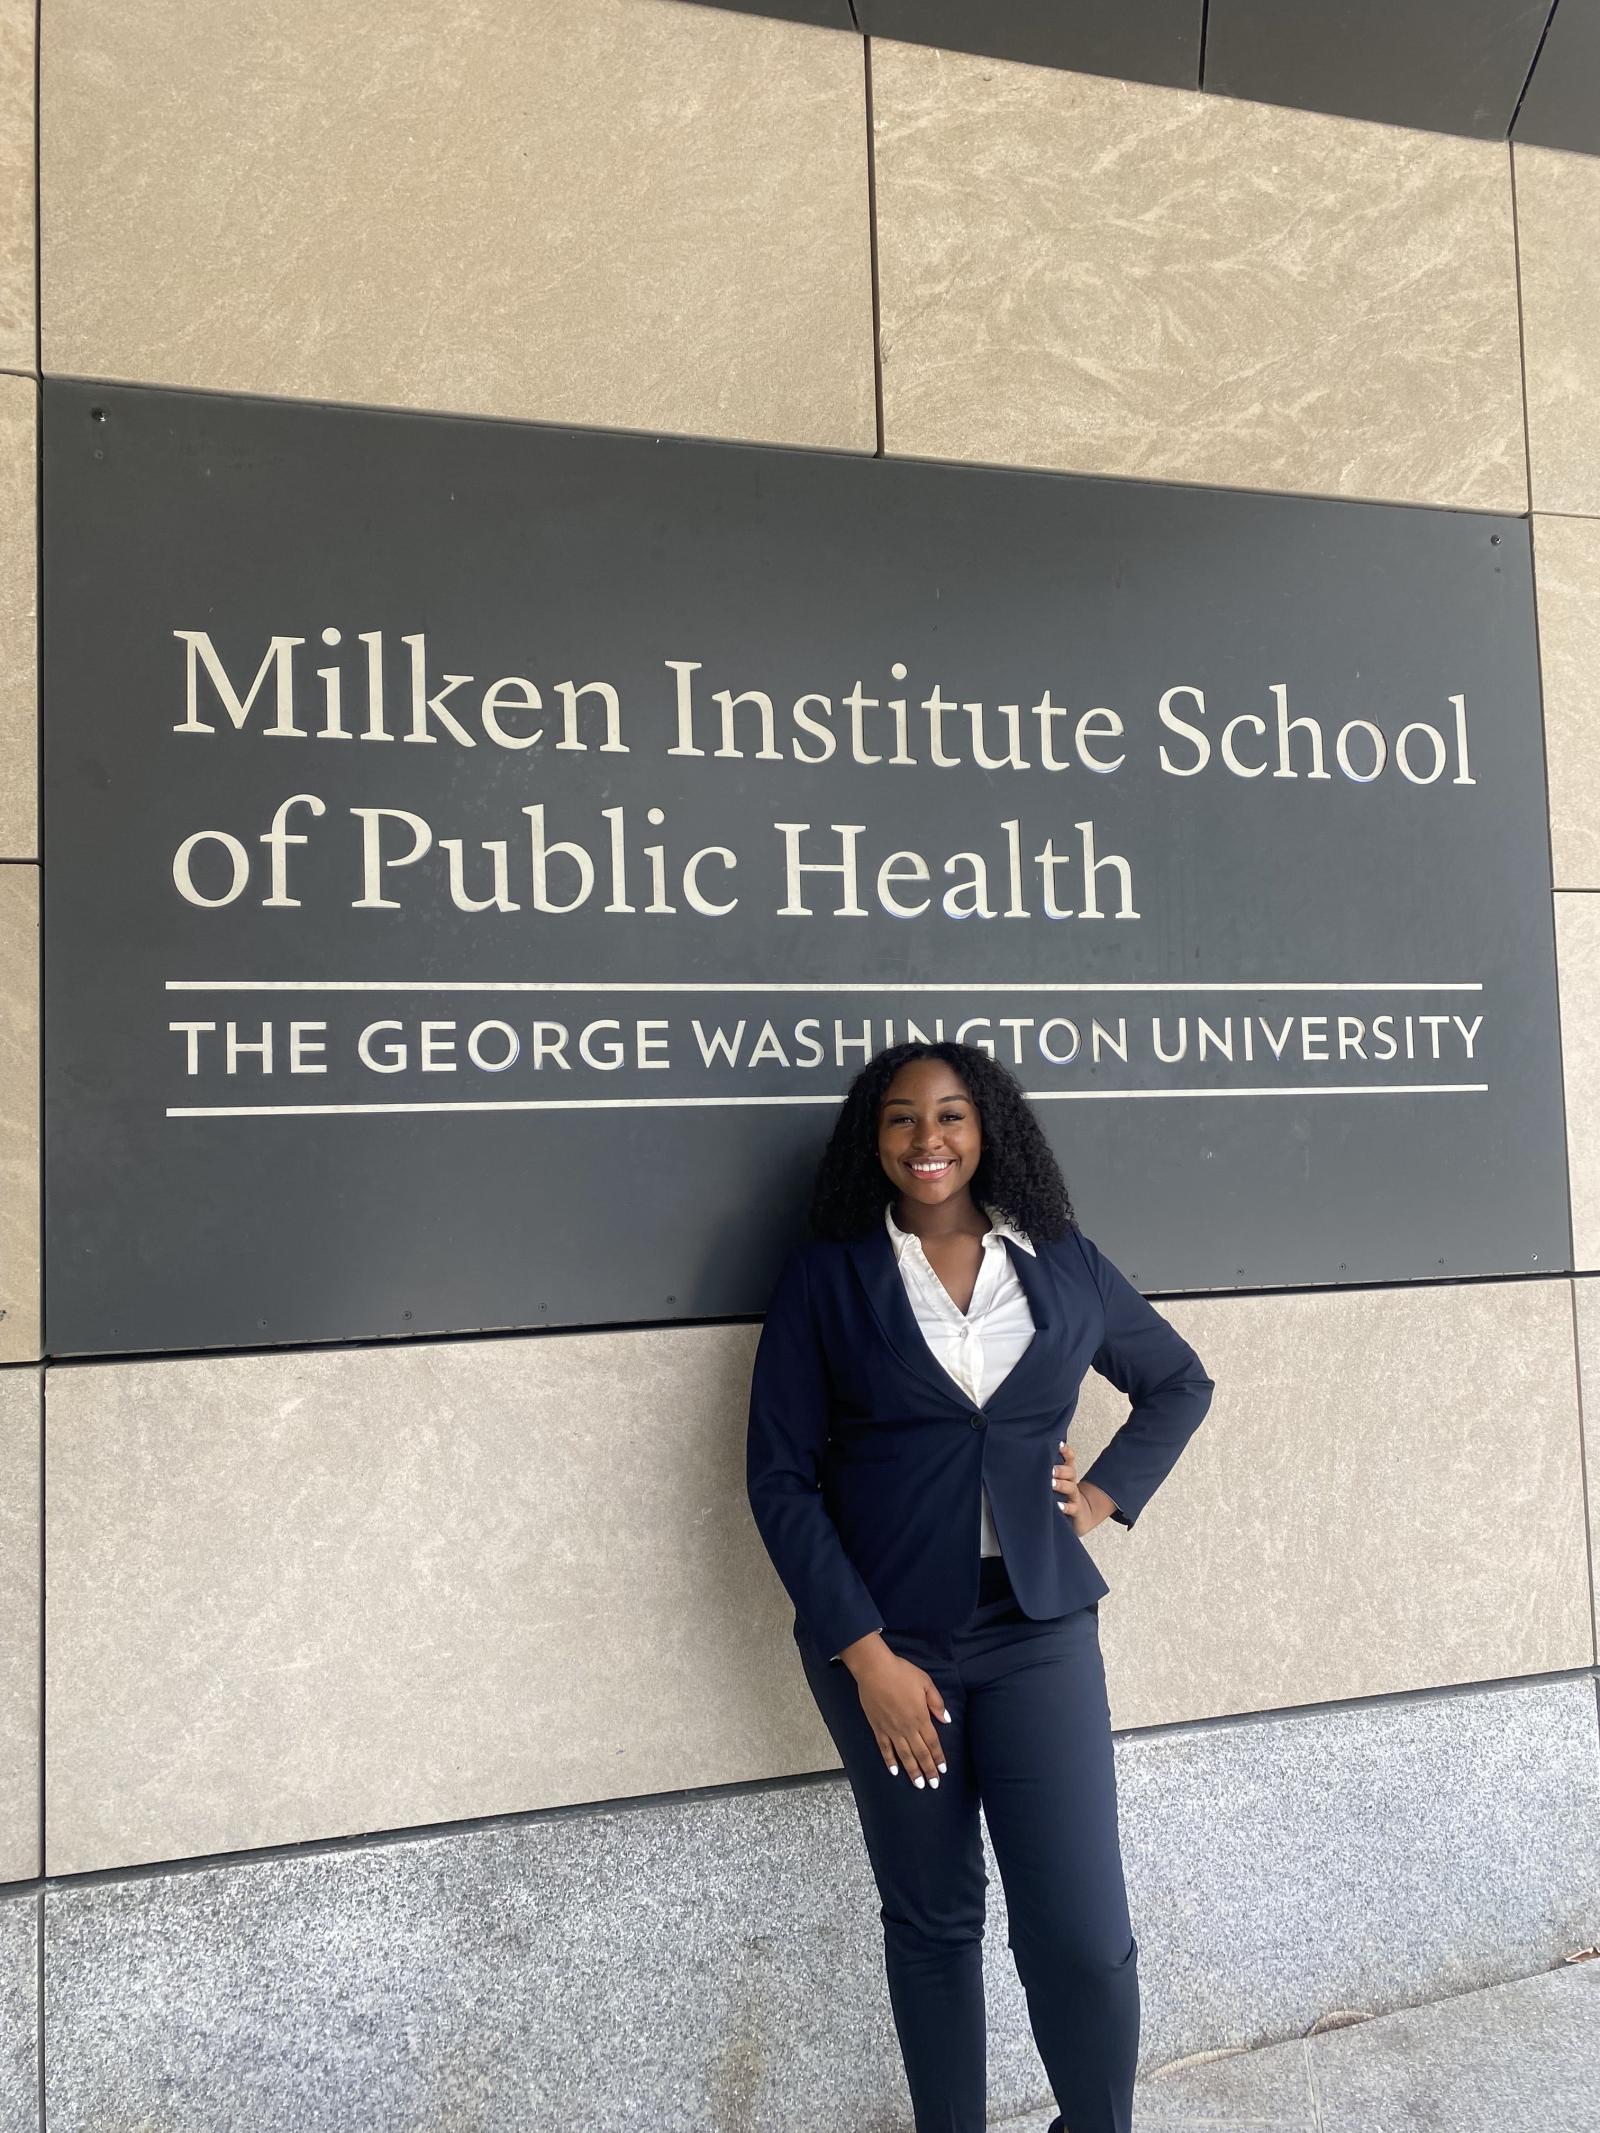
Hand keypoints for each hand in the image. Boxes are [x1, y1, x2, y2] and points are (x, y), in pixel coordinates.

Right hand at [846, 1642, 950, 1789]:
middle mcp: (907, 1728)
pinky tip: (894, 1771)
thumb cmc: (902, 1673)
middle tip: (934, 1784)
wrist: (875, 1670)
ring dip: (912, 1771)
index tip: (943, 1770)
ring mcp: (891, 1730)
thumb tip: (946, 1720)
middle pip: (920, 1753)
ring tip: (919, 1785)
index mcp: (921, 1717)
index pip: (932, 1743)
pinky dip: (889, 1761)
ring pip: (904, 1755)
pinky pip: (885, 1749)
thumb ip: (936, 1703)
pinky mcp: (878, 1728)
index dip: (938, 1757)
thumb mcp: (925, 1683)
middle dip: (928, 1770)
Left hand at [1051, 1439, 1113, 1535]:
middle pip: (1070, 1472)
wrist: (1082, 1516)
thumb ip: (1048, 1470)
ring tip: (1051, 1484)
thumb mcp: (1058, 1482)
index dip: (1066, 1451)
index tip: (1059, 1444)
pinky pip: (1072, 1508)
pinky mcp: (1076, 1511)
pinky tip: (1058, 1505)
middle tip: (1050, 1469)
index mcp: (1067, 1474)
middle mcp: (1071, 1483)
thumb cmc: (1063, 1496)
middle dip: (1061, 1469)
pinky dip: (1065, 1507)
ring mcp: (1074, 1497)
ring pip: (1070, 1488)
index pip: (1070, 1458)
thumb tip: (1030, 1456)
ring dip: (1061, 1485)